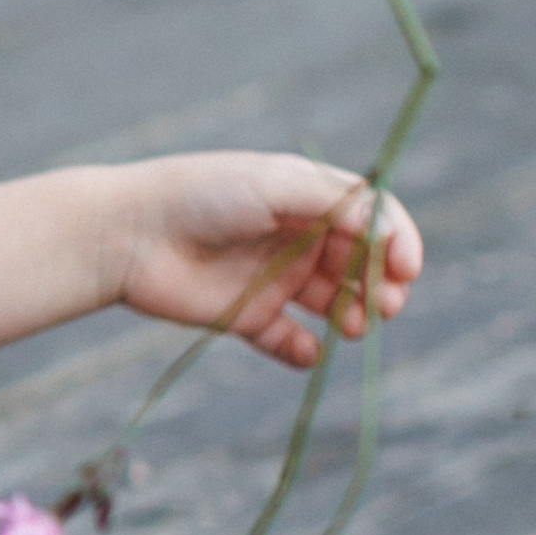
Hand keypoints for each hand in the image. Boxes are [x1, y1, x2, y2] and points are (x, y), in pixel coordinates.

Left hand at [111, 152, 423, 368]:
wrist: (129, 234)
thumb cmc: (201, 194)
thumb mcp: (275, 184)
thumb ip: (337, 203)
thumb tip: (390, 233)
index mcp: (307, 197)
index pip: (371, 218)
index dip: (396, 241)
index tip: (407, 267)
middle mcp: (296, 237)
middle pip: (361, 264)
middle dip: (381, 284)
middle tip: (384, 303)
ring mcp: (273, 277)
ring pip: (333, 304)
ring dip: (353, 316)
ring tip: (353, 326)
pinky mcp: (247, 315)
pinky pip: (289, 341)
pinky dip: (305, 351)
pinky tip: (309, 351)